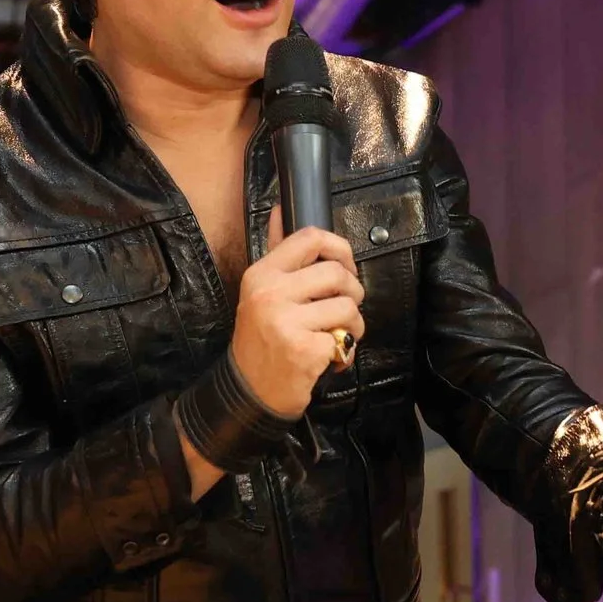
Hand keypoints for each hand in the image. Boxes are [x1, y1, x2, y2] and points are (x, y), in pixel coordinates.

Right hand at [229, 227, 363, 417]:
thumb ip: (280, 253)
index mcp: (261, 274)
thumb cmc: (262, 339)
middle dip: (353, 292)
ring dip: (353, 325)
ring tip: (338, 335)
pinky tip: (329, 359)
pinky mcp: (303, 349)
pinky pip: (344, 338)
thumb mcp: (262, 293)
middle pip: (337, 273)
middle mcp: (269, 293)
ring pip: (347, 306)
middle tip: (345, 309)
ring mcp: (285, 321)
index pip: (310, 238)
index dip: (340, 247)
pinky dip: (346, 351)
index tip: (345, 266)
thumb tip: (282, 209)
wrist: (249, 392)